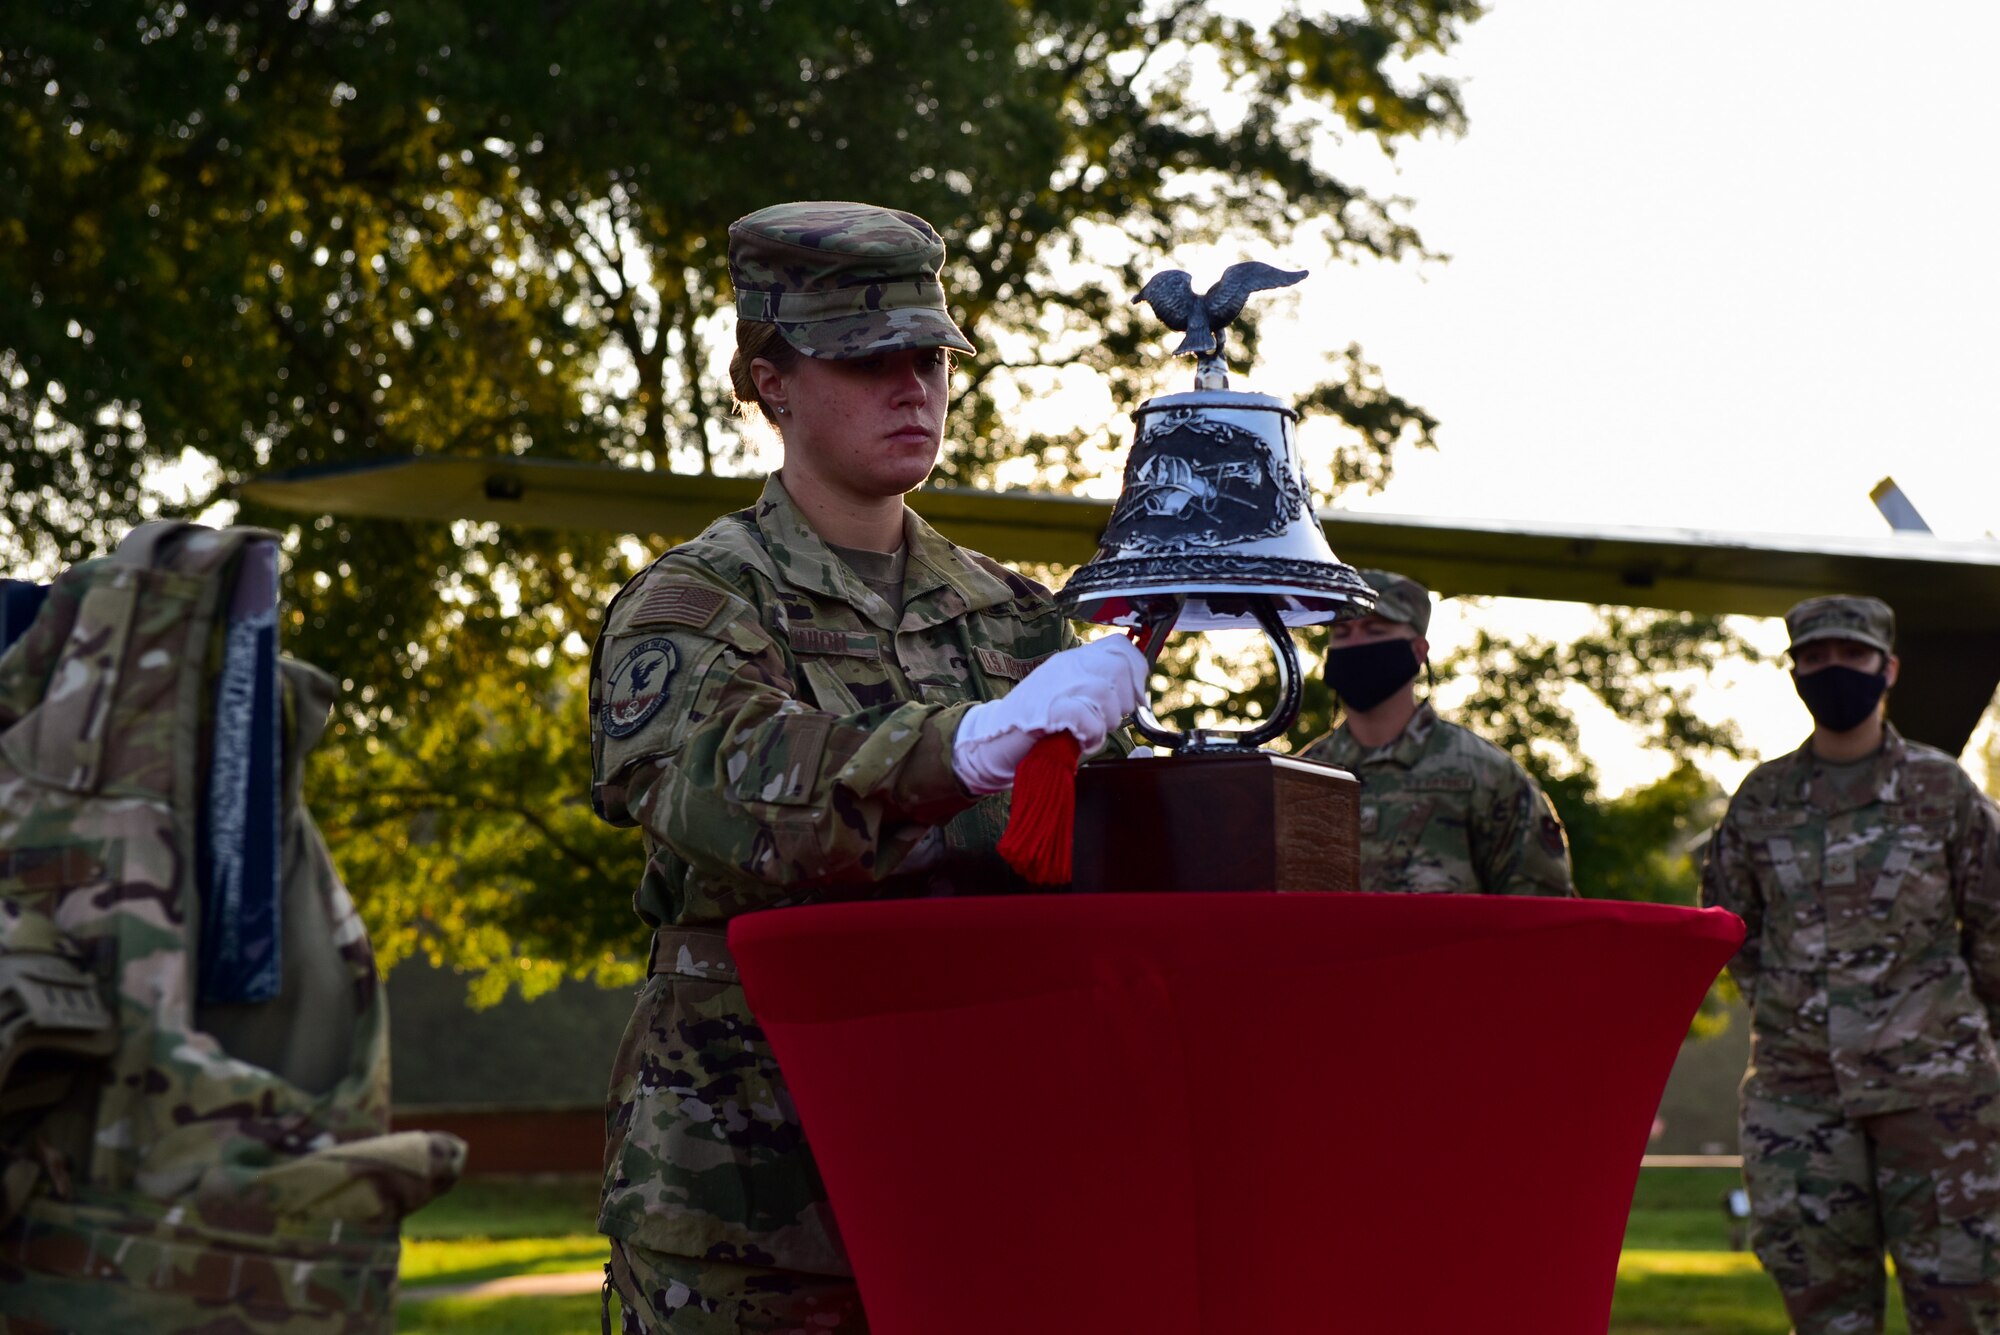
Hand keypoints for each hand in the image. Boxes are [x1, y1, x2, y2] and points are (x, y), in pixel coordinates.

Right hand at [952, 636, 1147, 793]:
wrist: (993, 739)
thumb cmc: (1036, 724)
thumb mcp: (1069, 695)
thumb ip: (1098, 688)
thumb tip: (1136, 695)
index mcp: (1073, 660)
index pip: (1119, 647)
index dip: (1136, 671)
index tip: (1135, 698)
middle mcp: (1066, 667)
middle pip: (1118, 668)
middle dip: (1122, 702)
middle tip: (1106, 720)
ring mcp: (1055, 685)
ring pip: (1106, 695)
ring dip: (1104, 722)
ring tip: (1087, 732)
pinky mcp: (1048, 710)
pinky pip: (1088, 718)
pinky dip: (1090, 734)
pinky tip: (1079, 740)